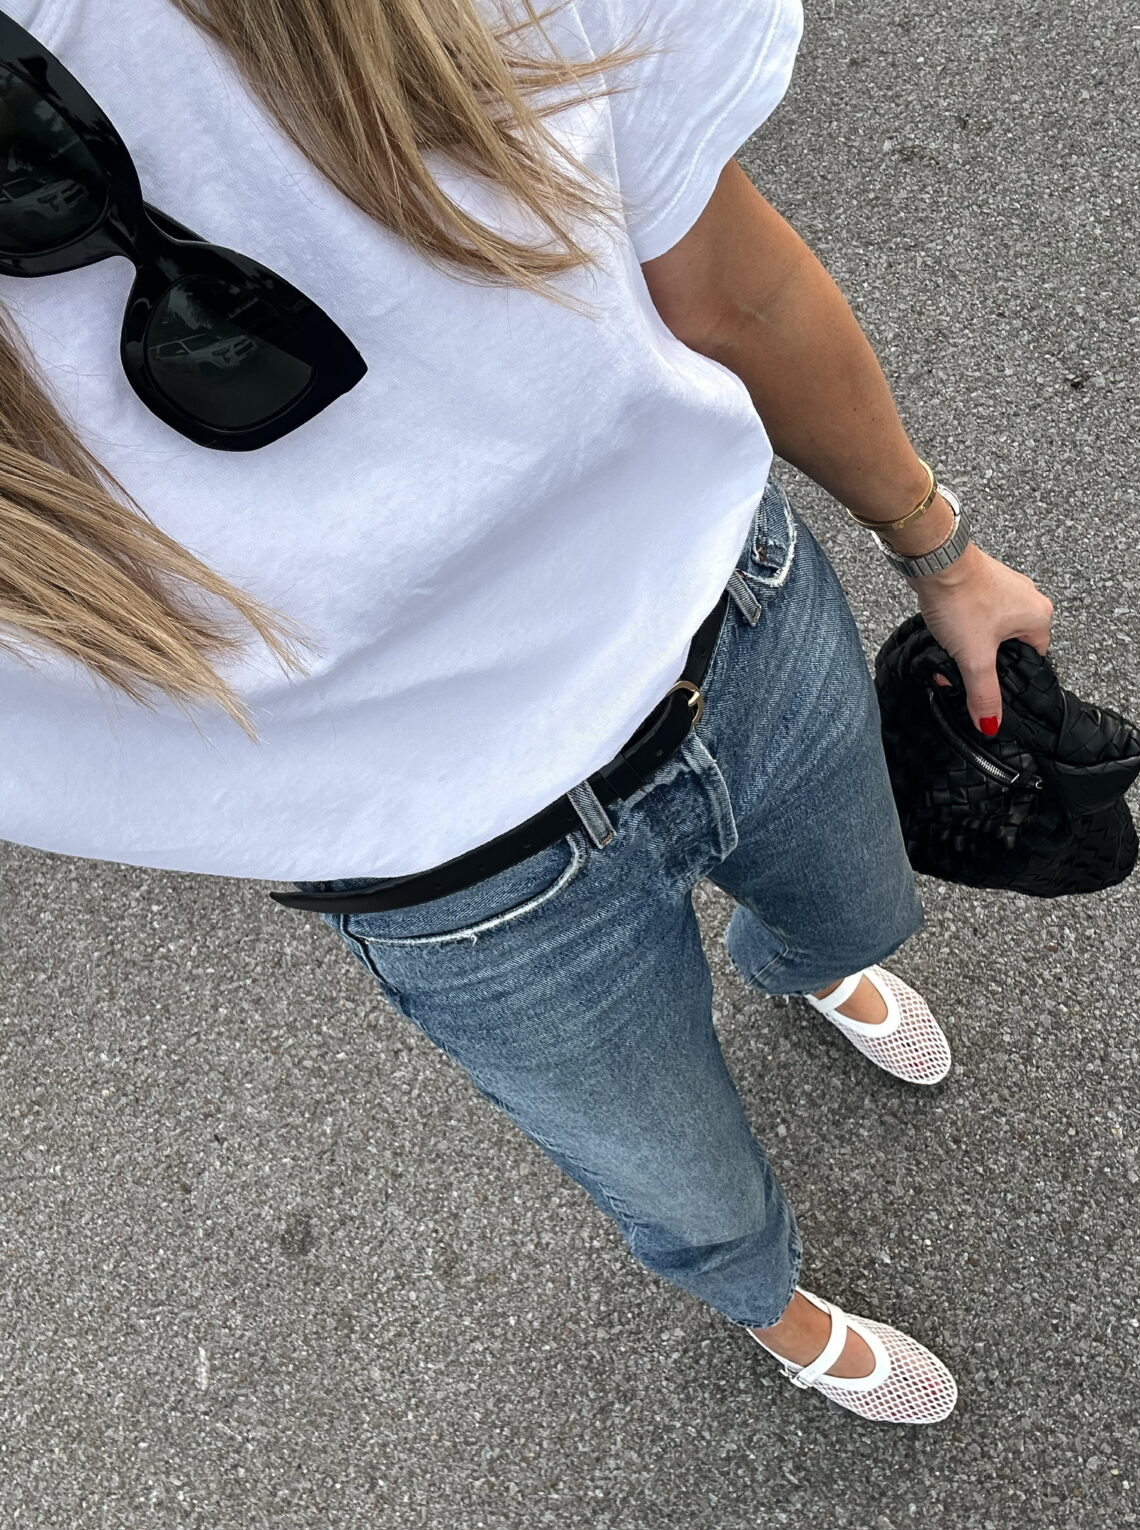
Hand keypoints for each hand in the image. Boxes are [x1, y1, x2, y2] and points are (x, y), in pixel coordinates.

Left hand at [905, 542, 1053, 733]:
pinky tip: (945, 634)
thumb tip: (990, 723)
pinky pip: (976, 615)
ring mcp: (1003, 587)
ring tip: (950, 654)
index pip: (1034, 660)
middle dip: (982, 663)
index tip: (988, 686)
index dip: (1009, 677)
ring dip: (968, 647)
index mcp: (1039, 616)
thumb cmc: (962, 598)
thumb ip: (984, 694)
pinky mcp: (980, 582)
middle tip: (962, 671)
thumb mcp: (975, 658)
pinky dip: (961, 628)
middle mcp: (1027, 598)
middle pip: (1009, 647)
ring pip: (989, 631)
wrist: (934, 560)